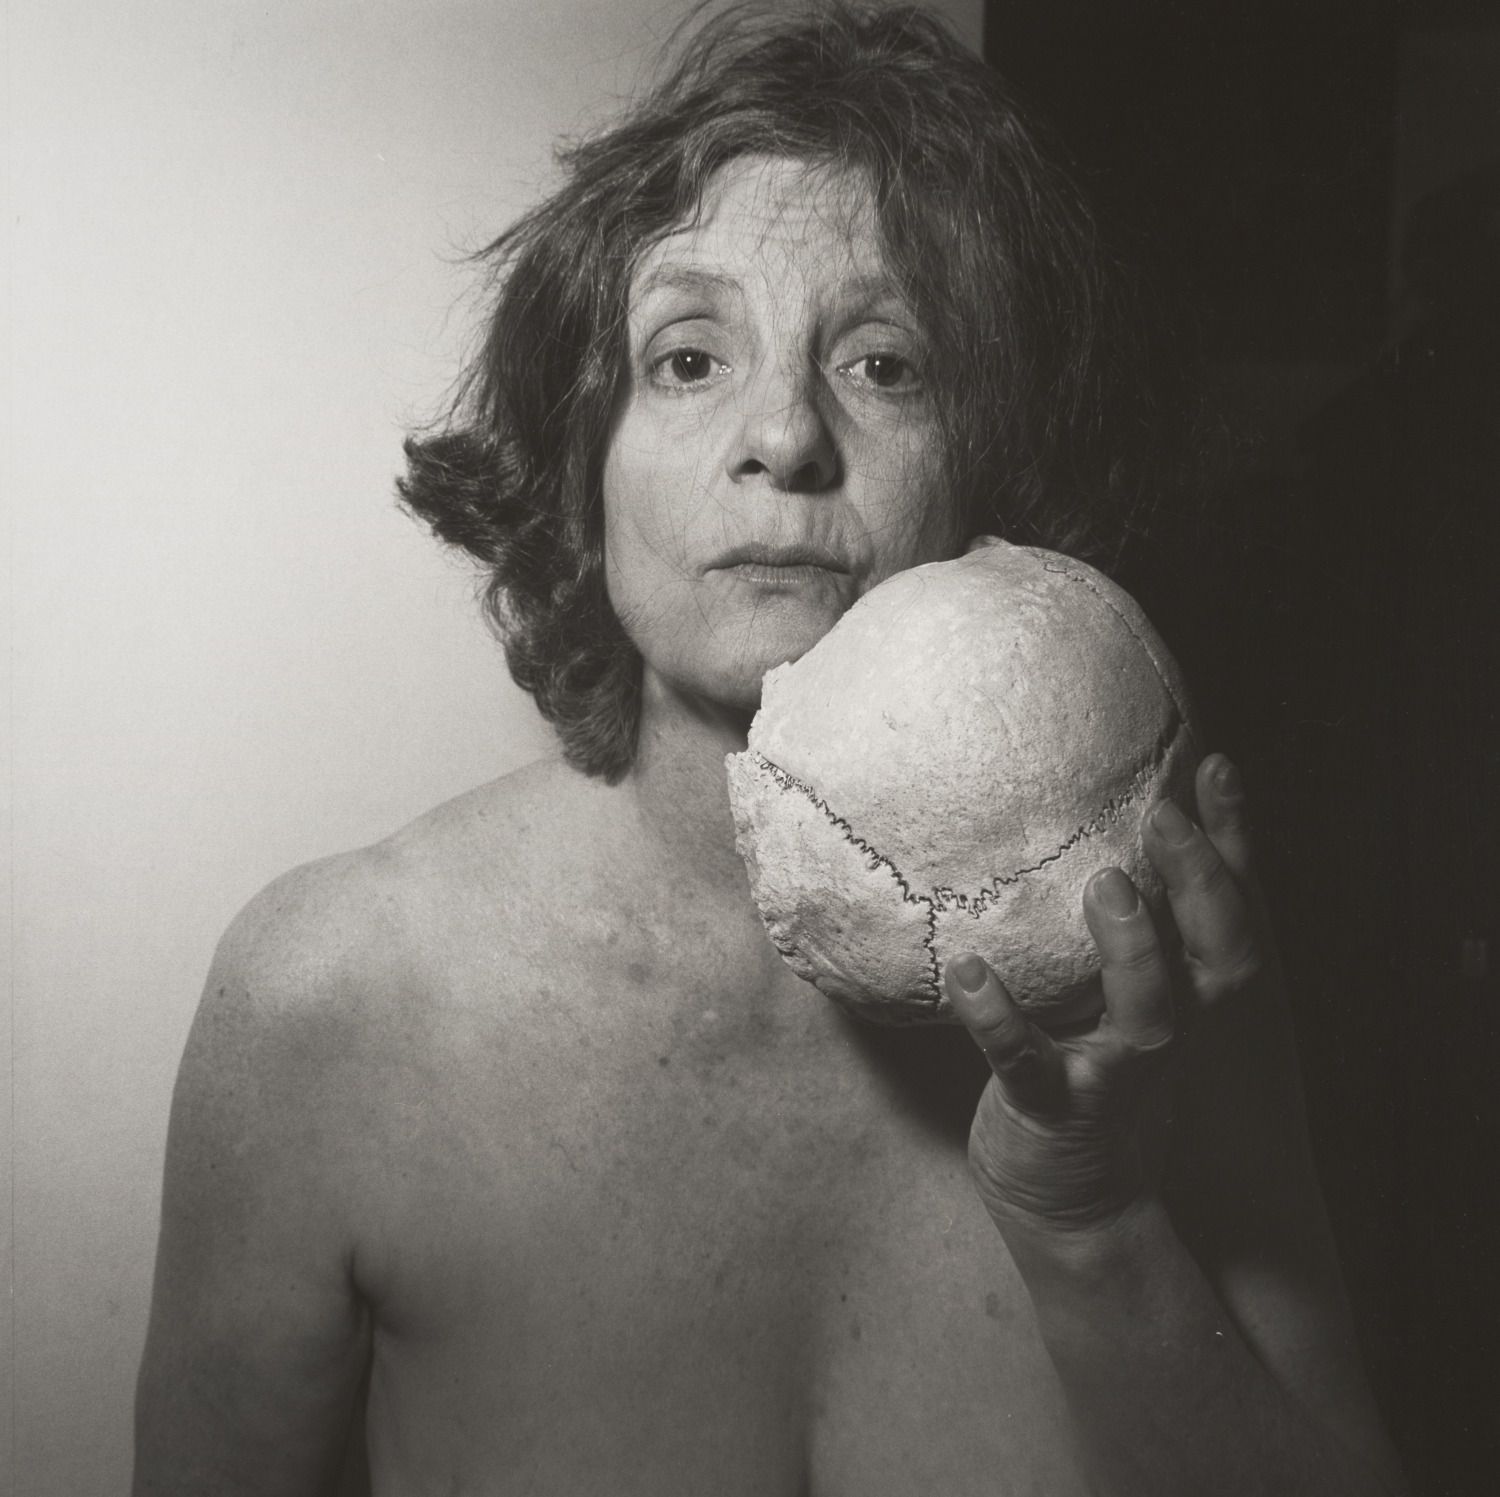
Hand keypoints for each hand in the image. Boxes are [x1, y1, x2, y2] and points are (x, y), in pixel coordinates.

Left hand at [944, 753, 1264, 1242]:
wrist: (1073, 1199)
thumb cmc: (1090, 1069)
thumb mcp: (1122, 999)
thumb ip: (1124, 930)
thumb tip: (1101, 830)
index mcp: (1189, 997)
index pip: (1231, 911)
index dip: (1233, 843)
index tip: (1215, 767)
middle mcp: (1171, 1031)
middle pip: (1220, 956)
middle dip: (1202, 884)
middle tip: (1165, 815)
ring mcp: (1115, 1071)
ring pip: (1149, 1013)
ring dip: (1132, 947)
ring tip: (1105, 883)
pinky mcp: (1053, 1106)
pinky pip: (1027, 1063)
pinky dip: (998, 1019)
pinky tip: (966, 972)